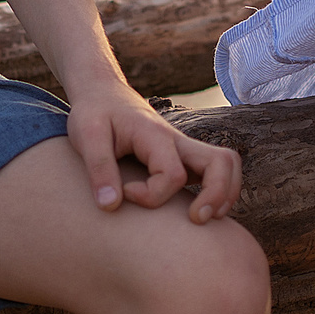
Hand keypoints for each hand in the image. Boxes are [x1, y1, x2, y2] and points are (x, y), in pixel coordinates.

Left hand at [64, 77, 243, 223]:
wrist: (104, 94)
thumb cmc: (95, 114)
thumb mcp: (87, 136)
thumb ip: (99, 169)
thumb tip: (111, 206)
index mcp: (156, 136)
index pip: (172, 174)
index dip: (150, 195)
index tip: (124, 193)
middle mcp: (178, 142)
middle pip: (222, 162)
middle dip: (217, 194)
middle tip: (196, 219)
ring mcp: (184, 150)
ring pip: (227, 165)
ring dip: (224, 194)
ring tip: (201, 218)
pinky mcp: (183, 159)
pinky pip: (215, 172)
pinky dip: (218, 192)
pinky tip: (195, 212)